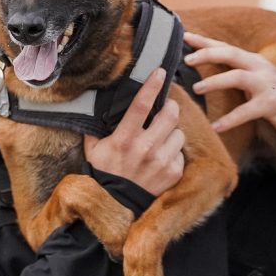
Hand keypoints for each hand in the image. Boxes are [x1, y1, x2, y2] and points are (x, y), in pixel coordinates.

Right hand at [83, 69, 185, 195]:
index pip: (141, 105)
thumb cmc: (104, 171)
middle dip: (170, 107)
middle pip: (170, 114)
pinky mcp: (173, 173)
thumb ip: (100, 125)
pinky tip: (161, 158)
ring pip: (179, 133)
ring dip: (172, 132)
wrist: (115, 204)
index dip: (152, 85)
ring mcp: (161, 162)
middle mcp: (145, 149)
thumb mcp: (94, 147)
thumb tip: (103, 102)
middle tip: (165, 108)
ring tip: (161, 139)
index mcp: (124, 139)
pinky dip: (173, 152)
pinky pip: (181, 153)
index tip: (159, 71)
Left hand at [183, 32, 275, 150]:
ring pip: (237, 76)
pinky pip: (247, 111)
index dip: (205, 41)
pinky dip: (230, 119)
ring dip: (215, 81)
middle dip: (207, 54)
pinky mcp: (272, 103)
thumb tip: (206, 74)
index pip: (226, 47)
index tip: (185, 36)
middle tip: (186, 59)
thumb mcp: (256, 83)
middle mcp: (260, 67)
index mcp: (254, 61)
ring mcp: (267, 84)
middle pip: (231, 54)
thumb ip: (237, 75)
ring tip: (196, 88)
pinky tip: (216, 127)